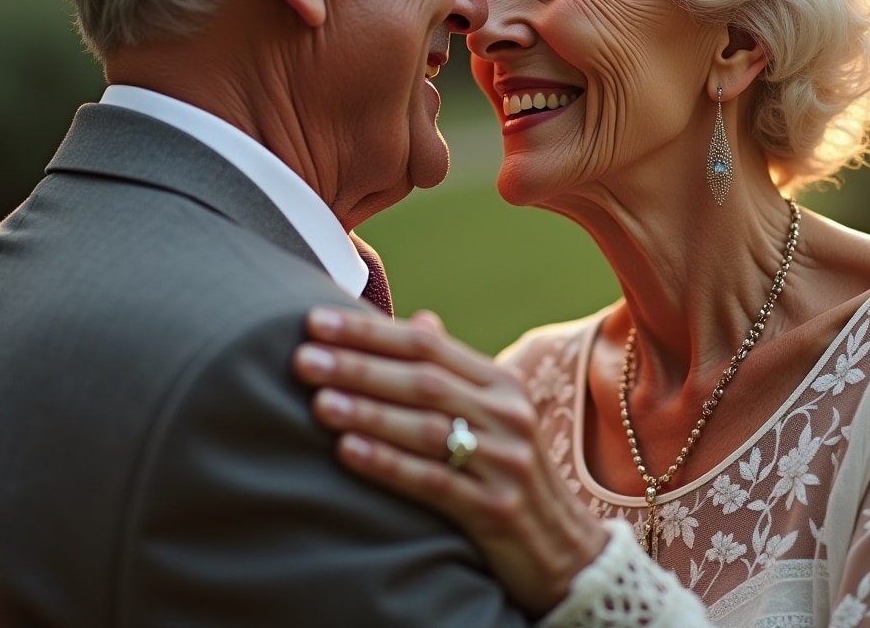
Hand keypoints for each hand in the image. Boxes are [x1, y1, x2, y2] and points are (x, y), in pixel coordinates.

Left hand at [293, 306, 608, 615]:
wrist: (565, 548)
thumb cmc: (510, 472)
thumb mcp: (494, 415)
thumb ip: (454, 372)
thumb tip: (419, 320)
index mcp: (501, 383)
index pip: (428, 345)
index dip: (370, 331)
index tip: (315, 321)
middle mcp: (509, 415)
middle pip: (423, 381)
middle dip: (358, 367)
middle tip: (303, 359)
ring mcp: (506, 462)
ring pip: (427, 428)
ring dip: (368, 413)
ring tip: (319, 402)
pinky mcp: (496, 509)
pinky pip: (433, 481)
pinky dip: (388, 464)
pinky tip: (349, 452)